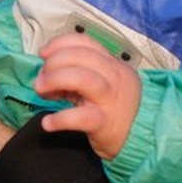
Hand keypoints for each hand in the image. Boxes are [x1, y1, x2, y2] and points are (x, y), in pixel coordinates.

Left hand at [36, 32, 141, 158]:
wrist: (140, 139)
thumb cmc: (115, 108)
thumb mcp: (102, 84)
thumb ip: (77, 75)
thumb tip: (45, 73)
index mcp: (112, 64)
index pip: (86, 42)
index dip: (60, 44)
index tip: (43, 53)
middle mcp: (114, 77)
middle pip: (82, 56)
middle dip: (55, 62)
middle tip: (41, 79)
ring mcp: (110, 99)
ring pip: (83, 78)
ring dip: (55, 79)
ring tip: (41, 90)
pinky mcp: (106, 123)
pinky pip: (81, 117)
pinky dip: (60, 119)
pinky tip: (48, 123)